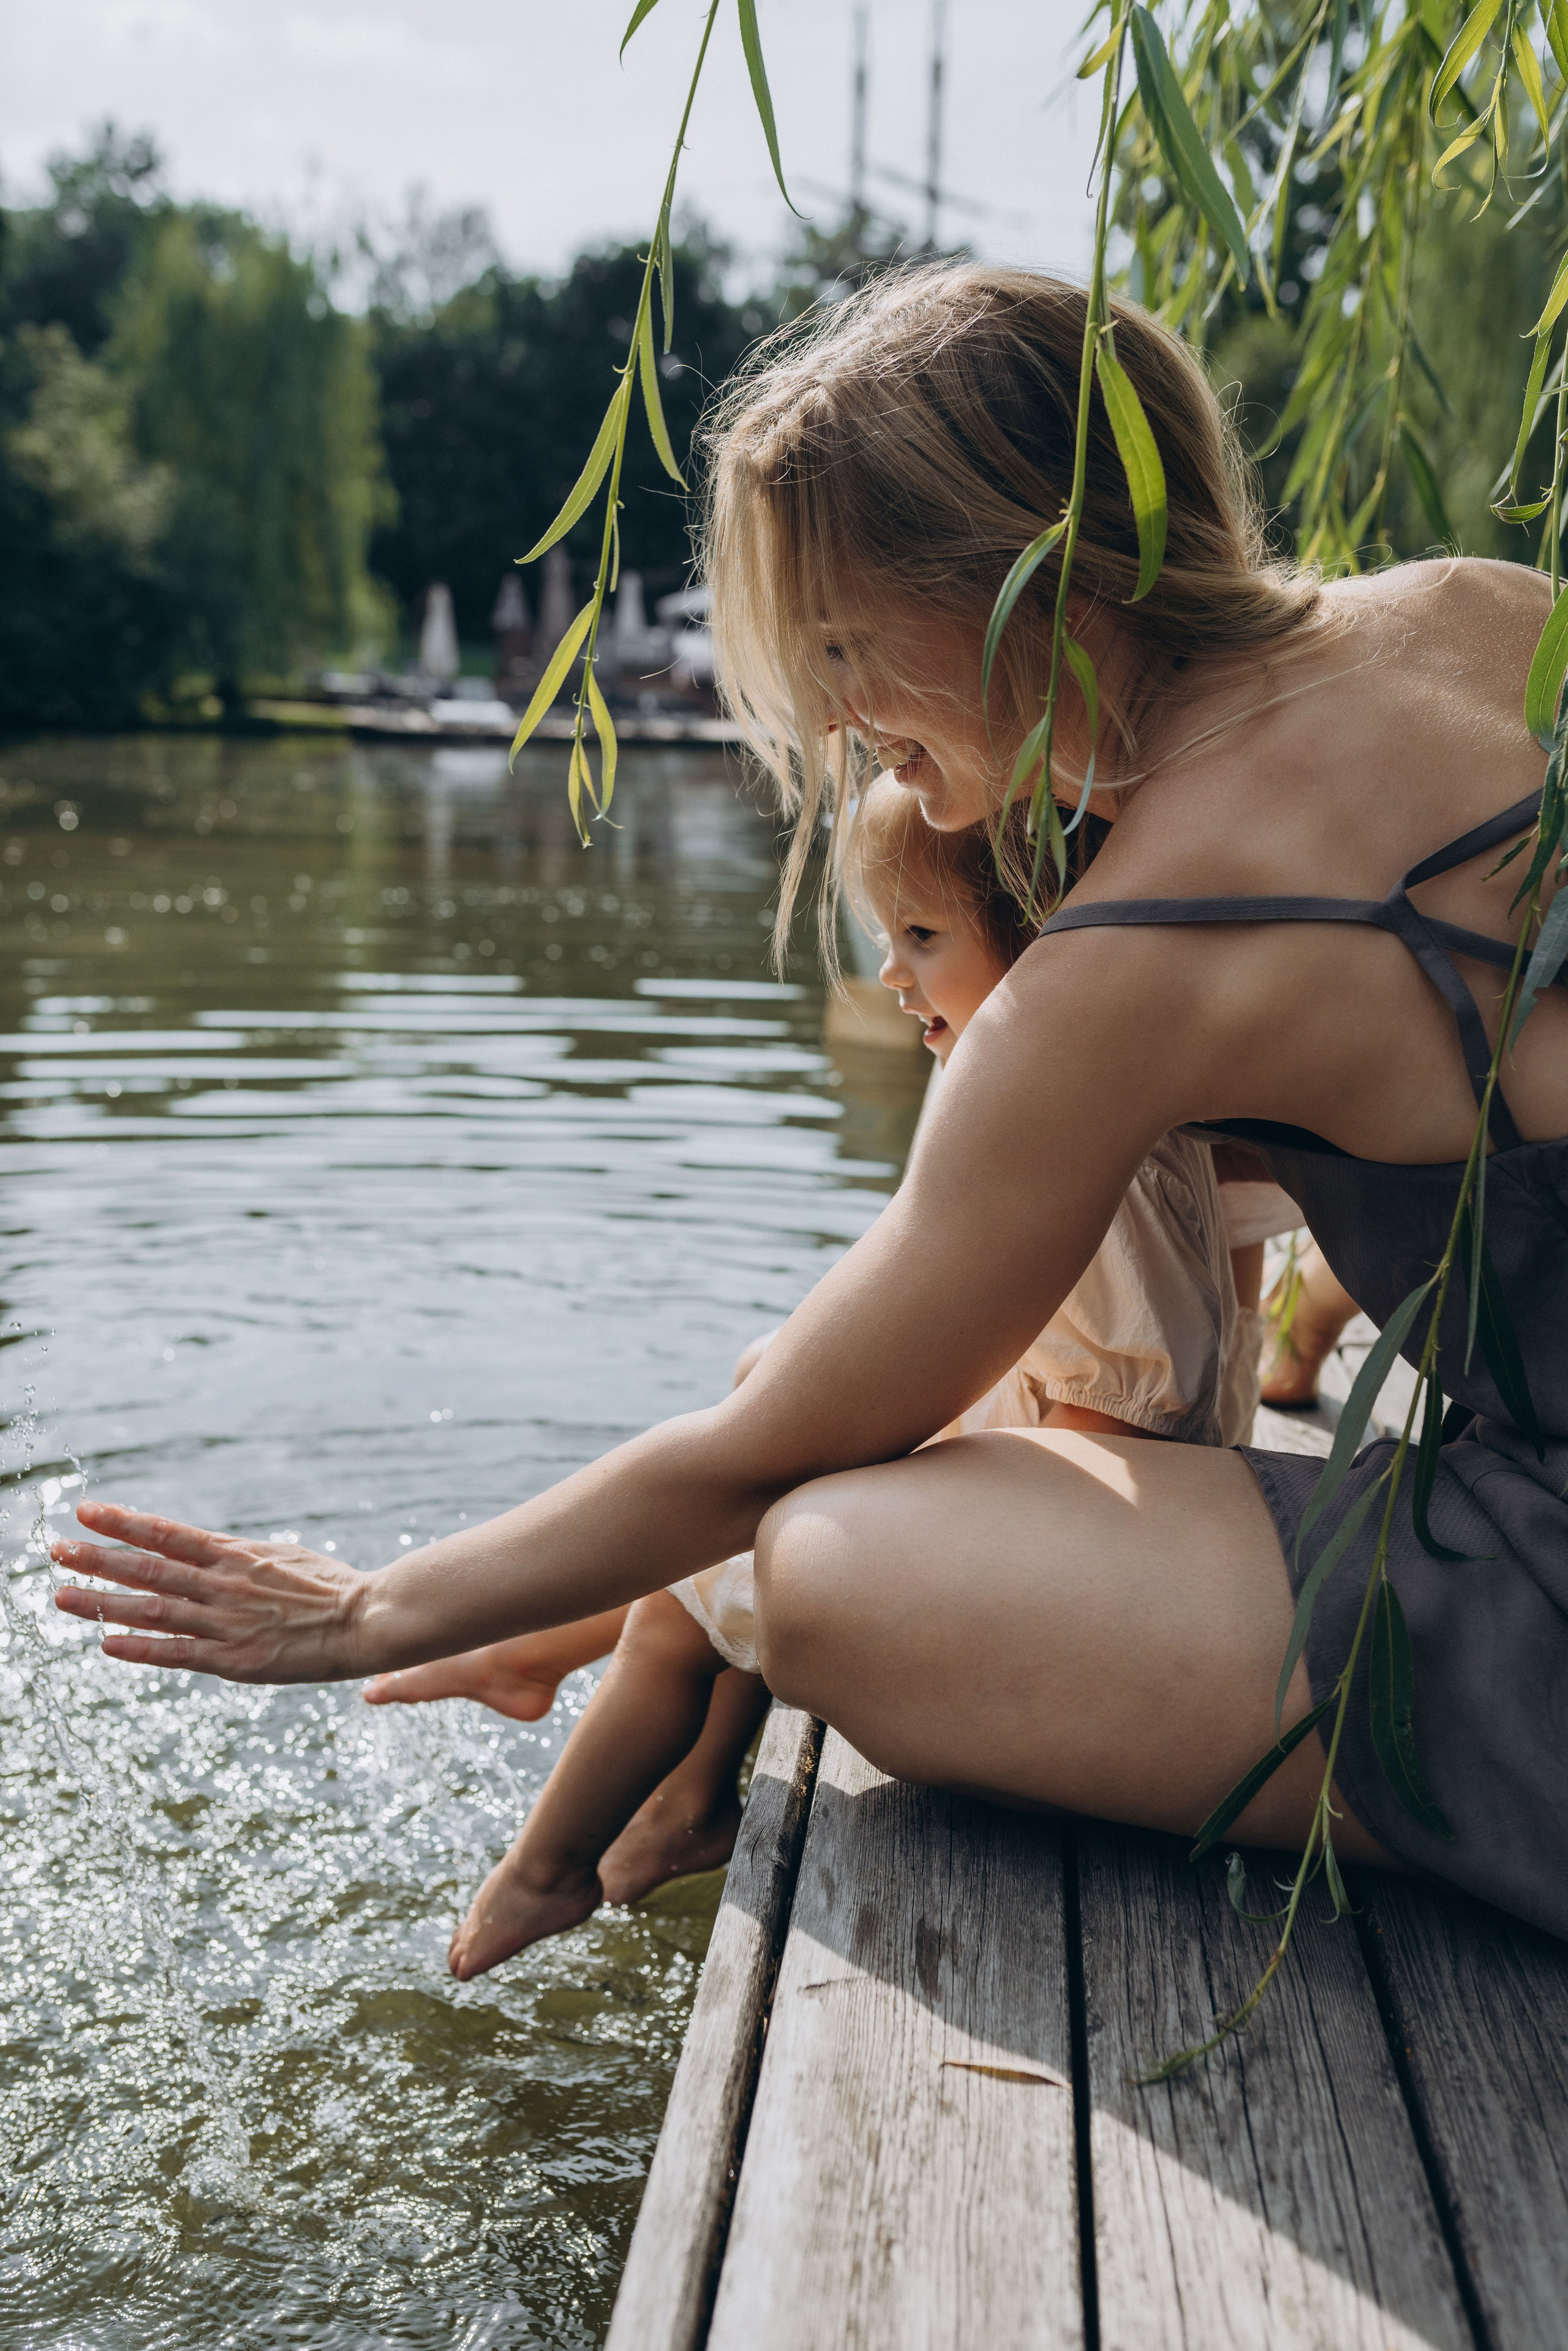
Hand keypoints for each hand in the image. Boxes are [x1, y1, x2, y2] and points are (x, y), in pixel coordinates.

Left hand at [51, 1500, 369, 1683]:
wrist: (366, 1620)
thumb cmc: (328, 1588)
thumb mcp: (280, 1556)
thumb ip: (236, 1557)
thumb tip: (201, 1548)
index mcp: (235, 1555)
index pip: (166, 1533)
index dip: (124, 1522)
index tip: (86, 1511)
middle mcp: (223, 1585)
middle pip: (148, 1568)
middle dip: (97, 1559)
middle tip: (56, 1549)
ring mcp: (226, 1622)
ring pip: (153, 1610)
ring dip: (103, 1602)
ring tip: (62, 1596)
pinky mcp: (234, 1661)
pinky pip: (177, 1653)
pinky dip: (140, 1648)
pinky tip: (107, 1642)